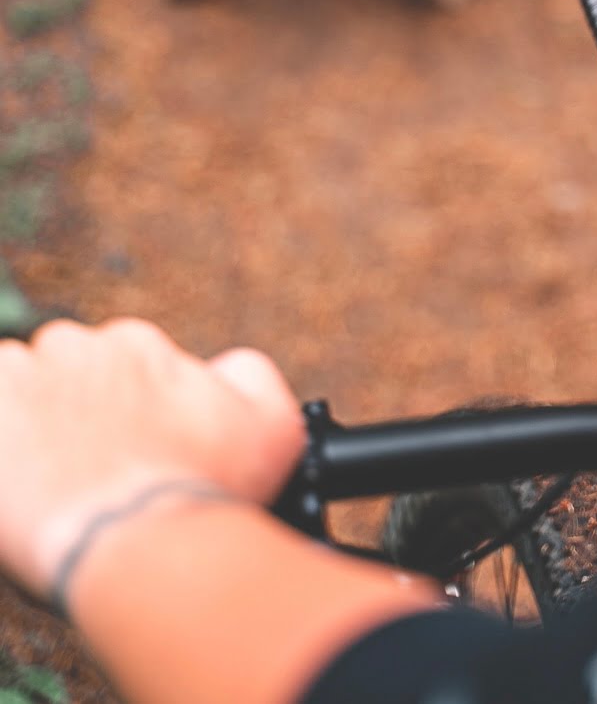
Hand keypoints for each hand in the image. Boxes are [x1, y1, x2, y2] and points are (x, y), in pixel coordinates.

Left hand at [0, 318, 304, 598]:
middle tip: (94, 466)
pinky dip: (4, 447)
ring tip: (55, 479)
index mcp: (137, 344)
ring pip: (16, 392)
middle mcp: (76, 349)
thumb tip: (225, 368)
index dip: (130, 409)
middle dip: (77, 411)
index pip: (120, 365)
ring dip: (31, 426)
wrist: (139, 546)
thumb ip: (251, 378)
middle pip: (66, 373)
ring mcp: (18, 382)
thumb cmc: (209, 490)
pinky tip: (24, 485)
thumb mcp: (275, 426)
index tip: (133, 445)